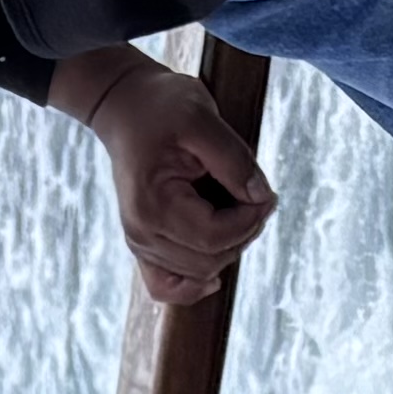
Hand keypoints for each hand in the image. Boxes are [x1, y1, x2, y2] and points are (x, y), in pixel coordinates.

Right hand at [51, 45, 274, 305]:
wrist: (125, 106)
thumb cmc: (161, 106)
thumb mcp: (202, 118)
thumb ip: (234, 160)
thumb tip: (261, 197)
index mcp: (152, 206)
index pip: (215, 238)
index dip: (250, 221)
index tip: (267, 193)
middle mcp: (140, 234)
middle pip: (209, 261)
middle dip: (243, 233)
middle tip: (256, 197)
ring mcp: (138, 243)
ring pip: (198, 273)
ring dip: (227, 248)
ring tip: (234, 210)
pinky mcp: (143, 246)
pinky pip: (166, 287)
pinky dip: (193, 285)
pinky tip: (215, 271)